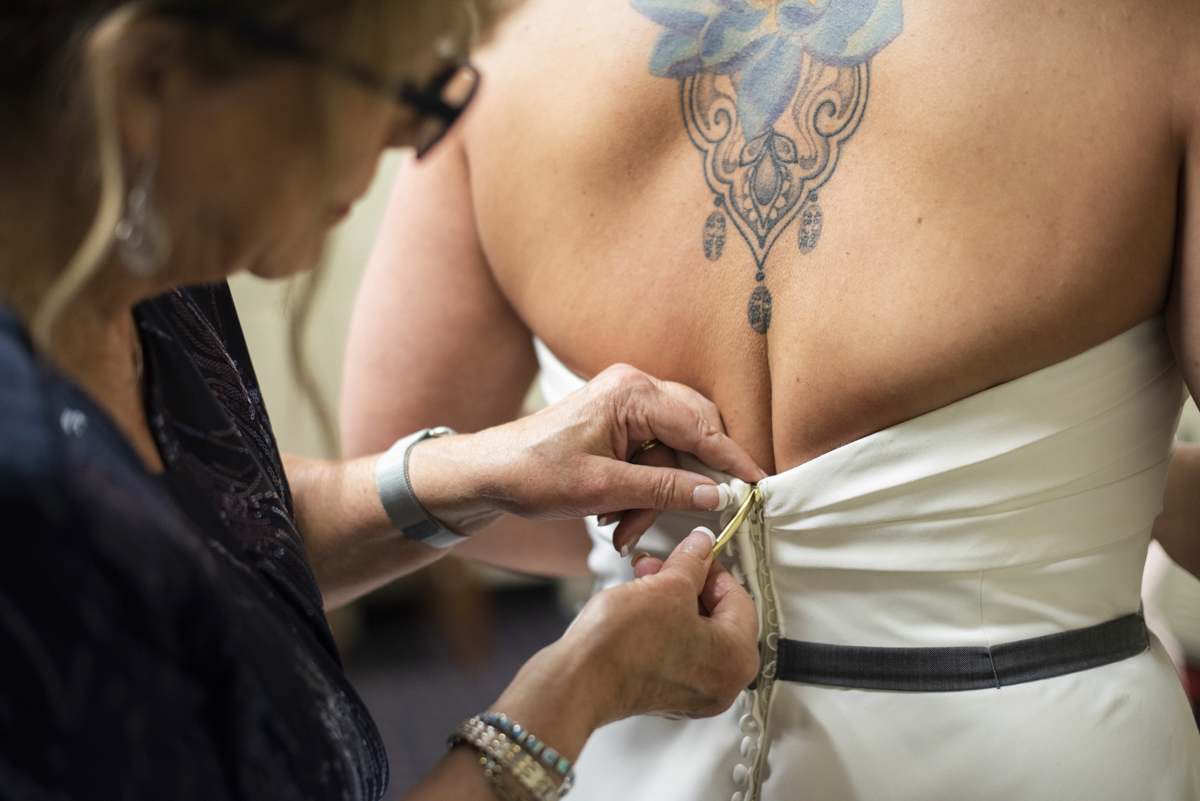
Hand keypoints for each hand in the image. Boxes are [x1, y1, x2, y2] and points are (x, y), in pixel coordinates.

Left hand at [408, 364, 766, 547]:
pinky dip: (641, 490)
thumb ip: (664, 490)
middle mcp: (635, 388)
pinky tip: (615, 516)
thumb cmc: (534, 473)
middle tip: (672, 520)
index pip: (701, 426)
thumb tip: (717, 496)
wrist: (490, 471)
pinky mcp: (619, 422)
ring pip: (671, 454)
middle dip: (680, 486)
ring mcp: (627, 404)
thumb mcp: (603, 489)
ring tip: (620, 528)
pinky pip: (651, 457)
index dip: (733, 460)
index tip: (760, 485)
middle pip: (692, 435)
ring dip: (654, 497)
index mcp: (632, 393)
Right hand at [488, 528, 760, 760]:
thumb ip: (693, 561)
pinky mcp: (663, 695)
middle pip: (718, 618)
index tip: (695, 553)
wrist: (577, 681)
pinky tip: (638, 608)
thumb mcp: (668, 585)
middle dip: (689, 584)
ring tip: (645, 582)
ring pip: (694, 633)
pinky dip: (661, 627)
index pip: (739, 598)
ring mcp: (692, 694)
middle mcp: (722, 684)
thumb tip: (702, 546)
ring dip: (672, 602)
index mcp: (736, 658)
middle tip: (667, 565)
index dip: (712, 567)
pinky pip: (674, 652)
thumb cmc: (623, 646)